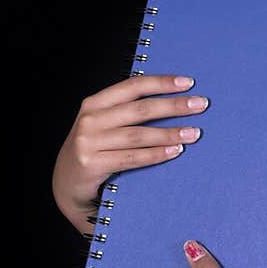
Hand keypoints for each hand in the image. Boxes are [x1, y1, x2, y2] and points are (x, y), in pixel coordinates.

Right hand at [52, 74, 209, 232]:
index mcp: (94, 103)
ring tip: (195, 132)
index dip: (161, 83)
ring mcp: (89, 143)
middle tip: (201, 104)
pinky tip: (176, 151)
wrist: (65, 184)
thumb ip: (125, 112)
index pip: (133, 87)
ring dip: (170, 133)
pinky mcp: (93, 165)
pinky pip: (132, 158)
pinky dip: (156, 154)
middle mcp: (90, 120)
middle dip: (174, 106)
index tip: (188, 83)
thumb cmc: (92, 150)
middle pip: (140, 110)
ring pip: (139, 135)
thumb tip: (170, 98)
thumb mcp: (102, 124)